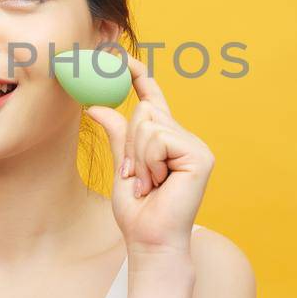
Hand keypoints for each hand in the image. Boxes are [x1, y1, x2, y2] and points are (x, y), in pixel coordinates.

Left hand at [86, 52, 214, 254]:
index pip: (153, 99)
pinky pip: (158, 138)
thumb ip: (117, 135)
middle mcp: (185, 138)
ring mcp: (196, 146)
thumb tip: (96, 106)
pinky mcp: (200, 155)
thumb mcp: (122, 166)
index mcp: (168, 139)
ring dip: (137, 157)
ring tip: (147, 184)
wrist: (150, 240)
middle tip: (134, 176)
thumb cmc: (139, 211)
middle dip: (130, 144)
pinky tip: (157, 183)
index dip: (139, 76)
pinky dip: (148, 162)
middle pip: (145, 110)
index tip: (120, 57)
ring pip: (149, 123)